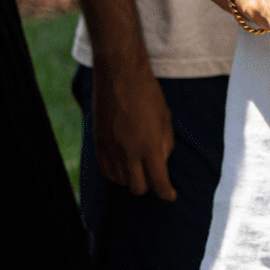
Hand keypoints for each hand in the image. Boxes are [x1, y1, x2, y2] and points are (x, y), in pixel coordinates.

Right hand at [93, 62, 176, 200]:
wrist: (120, 74)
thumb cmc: (148, 92)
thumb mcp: (166, 117)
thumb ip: (165, 144)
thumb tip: (162, 163)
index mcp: (150, 146)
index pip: (159, 182)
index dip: (167, 193)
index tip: (170, 195)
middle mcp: (129, 152)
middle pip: (138, 187)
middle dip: (150, 186)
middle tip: (155, 176)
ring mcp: (111, 148)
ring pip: (121, 181)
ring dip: (132, 179)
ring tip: (138, 167)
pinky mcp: (98, 142)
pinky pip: (105, 170)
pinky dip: (115, 173)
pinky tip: (122, 166)